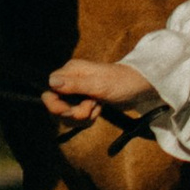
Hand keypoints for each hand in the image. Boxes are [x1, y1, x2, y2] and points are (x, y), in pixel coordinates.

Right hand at [43, 58, 159, 132]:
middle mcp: (71, 80)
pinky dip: (87, 118)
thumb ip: (75, 84)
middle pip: (56, 105)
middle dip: (72, 113)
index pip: (49, 90)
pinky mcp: (85, 101)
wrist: (140, 88)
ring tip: (96, 109)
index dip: (56, 105)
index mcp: (71, 71)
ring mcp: (78, 92)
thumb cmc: (122, 82)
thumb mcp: (98, 85)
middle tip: (90, 109)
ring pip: (66, 114)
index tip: (70, 111)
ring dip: (81, 117)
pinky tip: (98, 112)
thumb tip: (52, 82)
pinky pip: (77, 117)